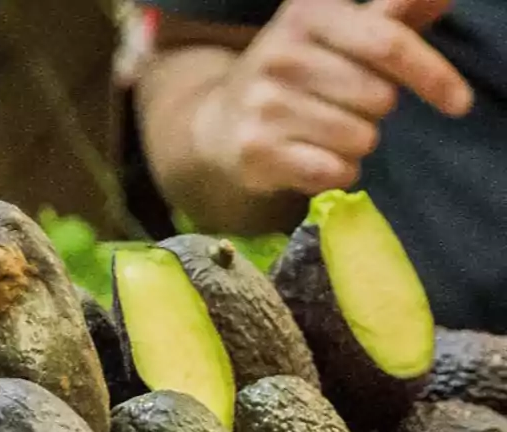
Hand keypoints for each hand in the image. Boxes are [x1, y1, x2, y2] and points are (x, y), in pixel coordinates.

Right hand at [192, 0, 473, 196]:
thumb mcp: (336, 35)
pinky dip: (334, 172)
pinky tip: (311, 158)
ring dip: (355, 145)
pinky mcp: (256, 151)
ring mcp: (264, 105)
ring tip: (323, 134)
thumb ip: (391, 17)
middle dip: (374, 112)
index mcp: (307, 15)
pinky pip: (333, 171)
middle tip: (343, 109)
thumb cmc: (295, 76)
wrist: (217, 124)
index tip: (458, 103)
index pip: (388, 45)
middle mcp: (280, 55)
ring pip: (359, 139)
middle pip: (379, 99)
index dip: (432, 75)